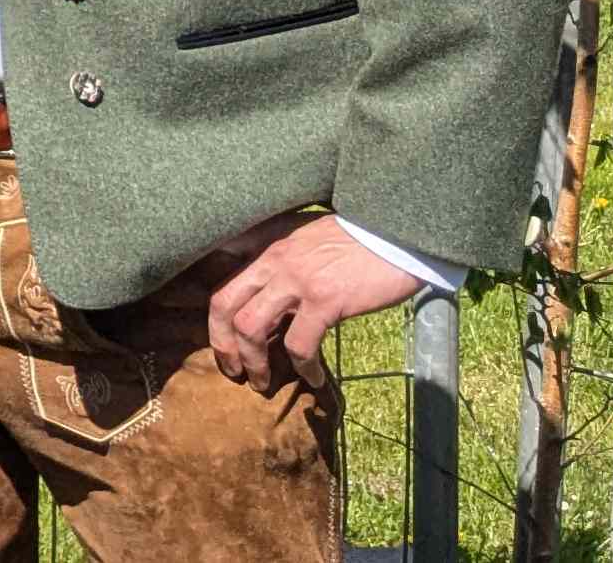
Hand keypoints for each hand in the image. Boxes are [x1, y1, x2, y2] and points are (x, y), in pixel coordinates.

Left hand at [203, 211, 418, 390]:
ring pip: (251, 327)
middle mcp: (275, 264)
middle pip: (225, 307)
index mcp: (270, 252)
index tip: (225, 347)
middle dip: (224, 346)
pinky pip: (300, 343)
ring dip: (255, 363)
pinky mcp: (325, 300)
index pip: (225, 287)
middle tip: (234, 372)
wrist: (395, 230)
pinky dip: (303, 367)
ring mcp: (297, 282)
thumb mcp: (310, 242)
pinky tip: (313, 378)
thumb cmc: (360, 238)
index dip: (217, 323)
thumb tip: (276, 299)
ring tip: (264, 383)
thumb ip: (287, 265)